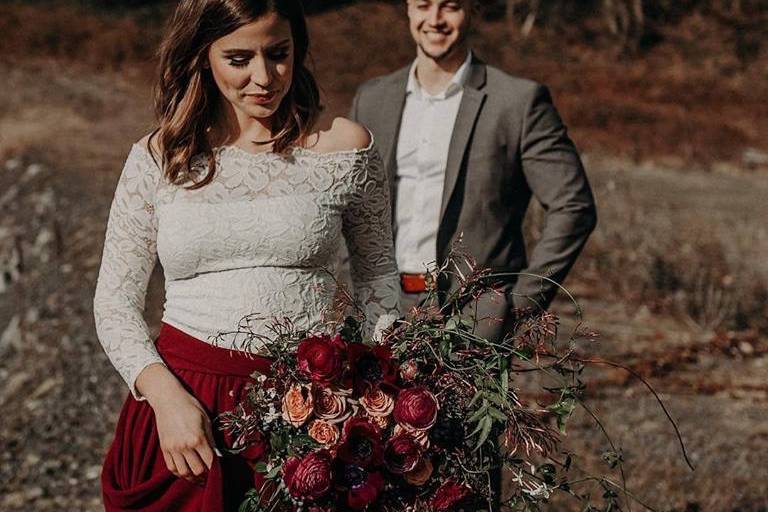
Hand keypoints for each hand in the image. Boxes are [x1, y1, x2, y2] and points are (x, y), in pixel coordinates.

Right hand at [136, 364, 216, 483]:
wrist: (168, 399)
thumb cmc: (190, 406)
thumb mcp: (206, 419)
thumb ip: (211, 438)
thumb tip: (217, 453)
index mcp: (198, 438)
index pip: (210, 461)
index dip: (216, 468)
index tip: (219, 469)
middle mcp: (185, 446)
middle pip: (197, 470)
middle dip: (205, 475)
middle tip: (210, 475)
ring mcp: (173, 448)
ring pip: (183, 472)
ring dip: (192, 477)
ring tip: (199, 477)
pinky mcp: (164, 448)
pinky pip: (171, 467)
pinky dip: (179, 473)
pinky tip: (186, 471)